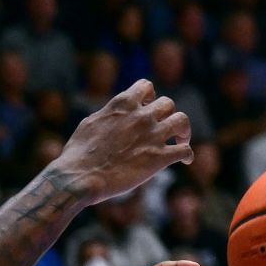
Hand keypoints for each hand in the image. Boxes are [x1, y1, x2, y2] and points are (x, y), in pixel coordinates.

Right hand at [53, 80, 192, 201]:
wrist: (79, 179)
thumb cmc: (77, 154)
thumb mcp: (91, 123)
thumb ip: (109, 114)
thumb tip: (115, 112)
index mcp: (123, 105)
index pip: (146, 86)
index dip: (149, 96)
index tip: (147, 107)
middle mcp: (141, 116)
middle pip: (168, 103)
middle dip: (166, 114)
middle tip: (163, 127)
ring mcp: (152, 136)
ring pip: (182, 121)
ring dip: (183, 130)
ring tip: (181, 140)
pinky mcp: (159, 158)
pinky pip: (185, 151)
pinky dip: (188, 155)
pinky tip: (185, 161)